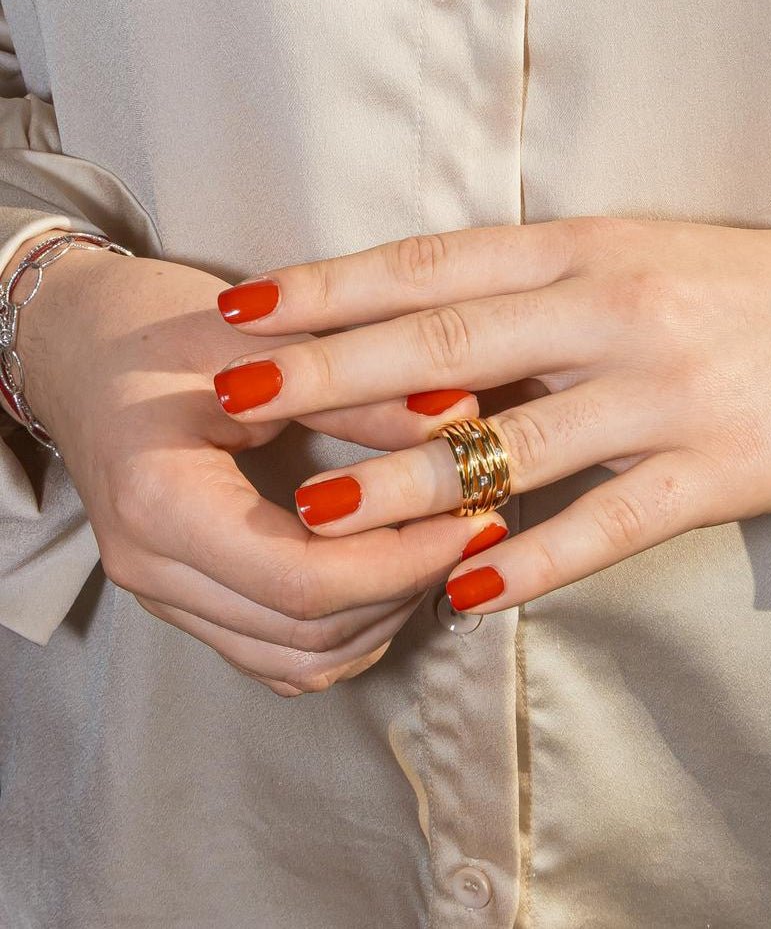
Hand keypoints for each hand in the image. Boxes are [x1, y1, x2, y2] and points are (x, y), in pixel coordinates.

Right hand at [6, 238, 504, 692]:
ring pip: (298, 660)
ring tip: (440, 549)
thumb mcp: (256, 338)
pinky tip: (388, 577)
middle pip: (307, 631)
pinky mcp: (186, 597)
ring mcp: (165, 593)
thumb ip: (356, 388)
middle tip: (475, 529)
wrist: (79, 344)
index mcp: (161, 503)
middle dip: (407, 587)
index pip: (304, 580)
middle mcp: (153, 568)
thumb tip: (459, 418)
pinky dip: (345, 632)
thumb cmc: (154, 327)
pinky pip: (277, 655)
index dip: (404, 560)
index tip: (472, 519)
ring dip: (382, 617)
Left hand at [212, 203, 770, 612]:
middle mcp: (611, 310)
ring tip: (320, 515)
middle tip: (235, 398)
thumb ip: (537, 294)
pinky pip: (606, 521)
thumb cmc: (745, 282)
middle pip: (448, 344)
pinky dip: (530, 558)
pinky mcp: (716, 469)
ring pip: (512, 442)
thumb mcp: (635, 255)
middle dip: (333, 374)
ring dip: (409, 482)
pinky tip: (465, 594)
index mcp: (584, 250)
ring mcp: (663, 392)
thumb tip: (426, 340)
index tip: (245, 309)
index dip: (331, 287)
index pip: (432, 266)